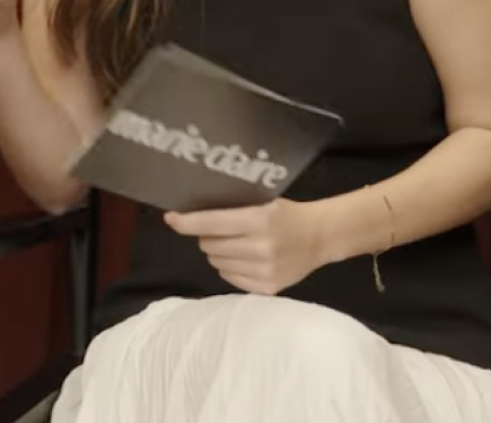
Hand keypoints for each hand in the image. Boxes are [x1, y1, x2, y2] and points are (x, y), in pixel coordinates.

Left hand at [164, 199, 329, 295]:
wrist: (319, 238)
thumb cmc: (285, 215)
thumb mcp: (262, 202)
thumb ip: (231, 208)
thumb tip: (190, 214)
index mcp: (259, 221)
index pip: (211, 223)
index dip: (187, 222)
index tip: (171, 218)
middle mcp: (261, 248)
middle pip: (209, 245)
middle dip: (206, 236)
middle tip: (219, 229)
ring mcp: (264, 271)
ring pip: (215, 262)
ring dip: (217, 252)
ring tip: (234, 243)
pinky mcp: (267, 288)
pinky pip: (228, 277)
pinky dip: (228, 266)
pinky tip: (243, 258)